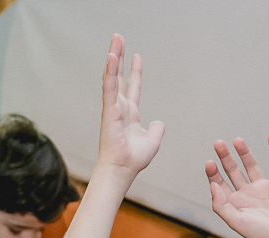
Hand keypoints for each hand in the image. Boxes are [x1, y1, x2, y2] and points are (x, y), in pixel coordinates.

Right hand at [95, 34, 164, 179]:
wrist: (123, 169)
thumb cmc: (134, 159)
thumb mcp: (152, 141)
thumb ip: (156, 129)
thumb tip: (159, 122)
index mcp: (129, 113)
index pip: (133, 87)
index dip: (135, 71)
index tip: (137, 56)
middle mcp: (120, 107)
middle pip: (118, 76)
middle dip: (119, 56)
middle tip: (118, 37)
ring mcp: (113, 107)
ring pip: (112, 77)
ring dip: (114, 57)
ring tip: (115, 40)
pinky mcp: (109, 110)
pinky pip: (110, 87)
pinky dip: (110, 72)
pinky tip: (112, 56)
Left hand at [206, 134, 268, 237]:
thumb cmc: (259, 235)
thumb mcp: (235, 221)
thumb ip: (221, 204)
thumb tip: (212, 184)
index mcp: (234, 202)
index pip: (219, 183)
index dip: (213, 173)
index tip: (210, 163)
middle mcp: (246, 193)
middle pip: (233, 170)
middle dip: (225, 157)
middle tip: (218, 143)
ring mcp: (263, 188)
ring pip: (251, 165)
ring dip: (244, 152)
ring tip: (237, 140)